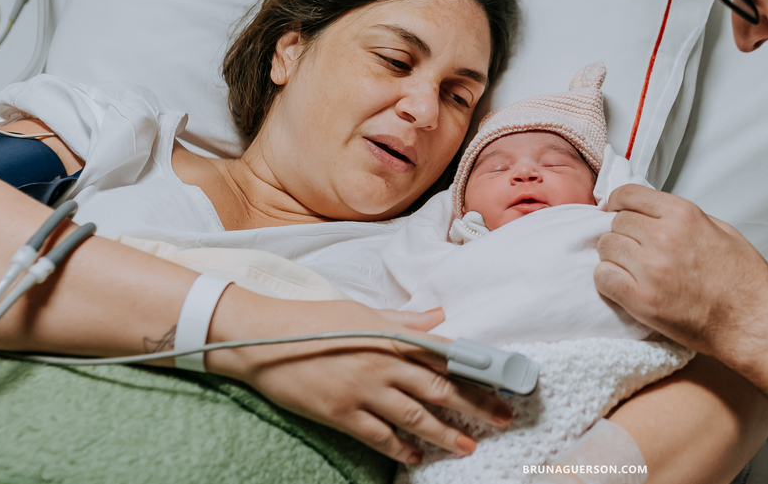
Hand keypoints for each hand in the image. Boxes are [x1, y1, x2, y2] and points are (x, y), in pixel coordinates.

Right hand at [206, 292, 512, 464]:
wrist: (263, 338)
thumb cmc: (314, 319)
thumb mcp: (363, 311)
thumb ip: (405, 319)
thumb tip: (439, 316)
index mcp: (392, 335)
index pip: (446, 354)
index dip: (479, 368)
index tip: (504, 379)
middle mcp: (384, 363)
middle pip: (441, 388)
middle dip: (476, 404)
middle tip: (502, 417)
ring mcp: (363, 390)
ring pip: (416, 417)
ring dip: (446, 433)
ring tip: (469, 446)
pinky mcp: (341, 413)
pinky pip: (379, 435)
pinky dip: (401, 447)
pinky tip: (417, 455)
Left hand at [595, 184, 767, 365]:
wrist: (751, 323)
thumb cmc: (743, 280)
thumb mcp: (721, 229)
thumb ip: (683, 217)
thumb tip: (654, 213)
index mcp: (682, 215)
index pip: (629, 193)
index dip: (618, 202)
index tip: (614, 209)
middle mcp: (663, 237)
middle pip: (616, 222)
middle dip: (622, 233)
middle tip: (634, 248)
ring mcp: (650, 268)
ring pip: (607, 248)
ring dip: (614, 256)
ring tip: (630, 268)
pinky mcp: (641, 299)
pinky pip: (603, 278)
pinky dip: (608, 280)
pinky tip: (623, 284)